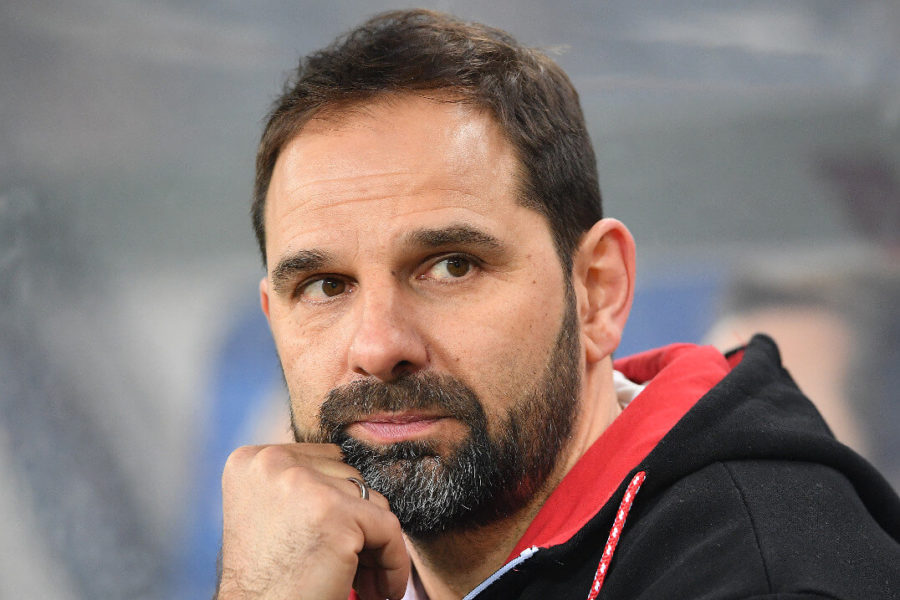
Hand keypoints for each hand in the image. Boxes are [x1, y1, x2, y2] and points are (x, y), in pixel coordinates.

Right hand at [216, 443, 409, 599]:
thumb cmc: (267, 580)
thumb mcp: (269, 515)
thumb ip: (301, 486)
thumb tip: (357, 477)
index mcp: (253, 460)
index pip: (326, 460)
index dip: (340, 502)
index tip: (342, 539)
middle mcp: (272, 463)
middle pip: (350, 476)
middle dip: (359, 522)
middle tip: (357, 565)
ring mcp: (303, 484)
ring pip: (373, 500)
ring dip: (373, 543)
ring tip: (363, 579)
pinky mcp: (335, 514)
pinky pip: (389, 529)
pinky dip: (394, 563)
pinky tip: (383, 589)